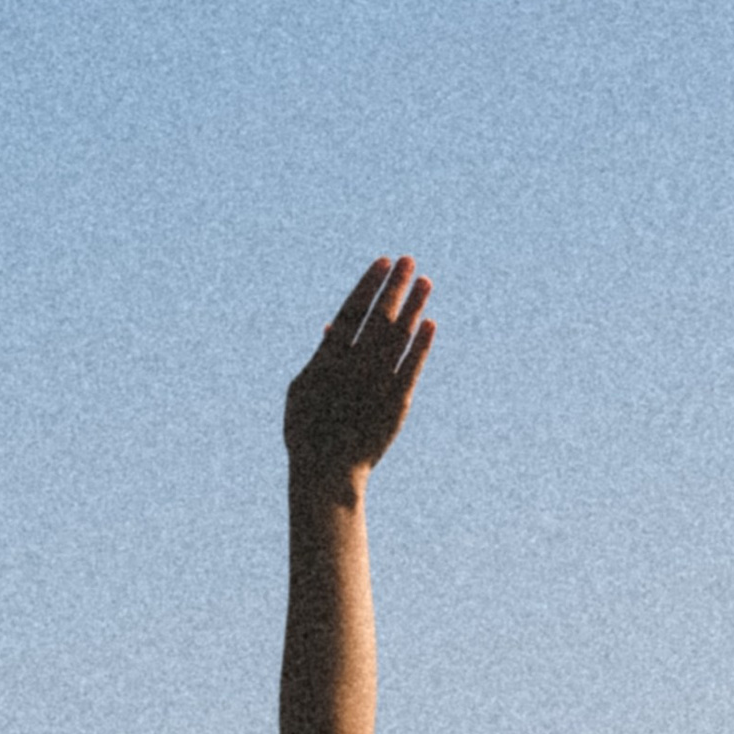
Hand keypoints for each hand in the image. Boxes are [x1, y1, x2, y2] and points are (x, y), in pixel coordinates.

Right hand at [282, 257, 435, 489]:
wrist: (327, 472)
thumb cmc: (307, 431)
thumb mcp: (303, 390)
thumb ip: (320, 357)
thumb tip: (330, 328)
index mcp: (328, 359)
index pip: (352, 311)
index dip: (369, 285)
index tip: (383, 263)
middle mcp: (354, 366)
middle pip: (379, 316)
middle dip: (394, 285)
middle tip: (409, 261)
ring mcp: (376, 383)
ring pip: (399, 336)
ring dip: (413, 306)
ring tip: (425, 283)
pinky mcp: (396, 402)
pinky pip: (411, 367)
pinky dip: (421, 344)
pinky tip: (430, 324)